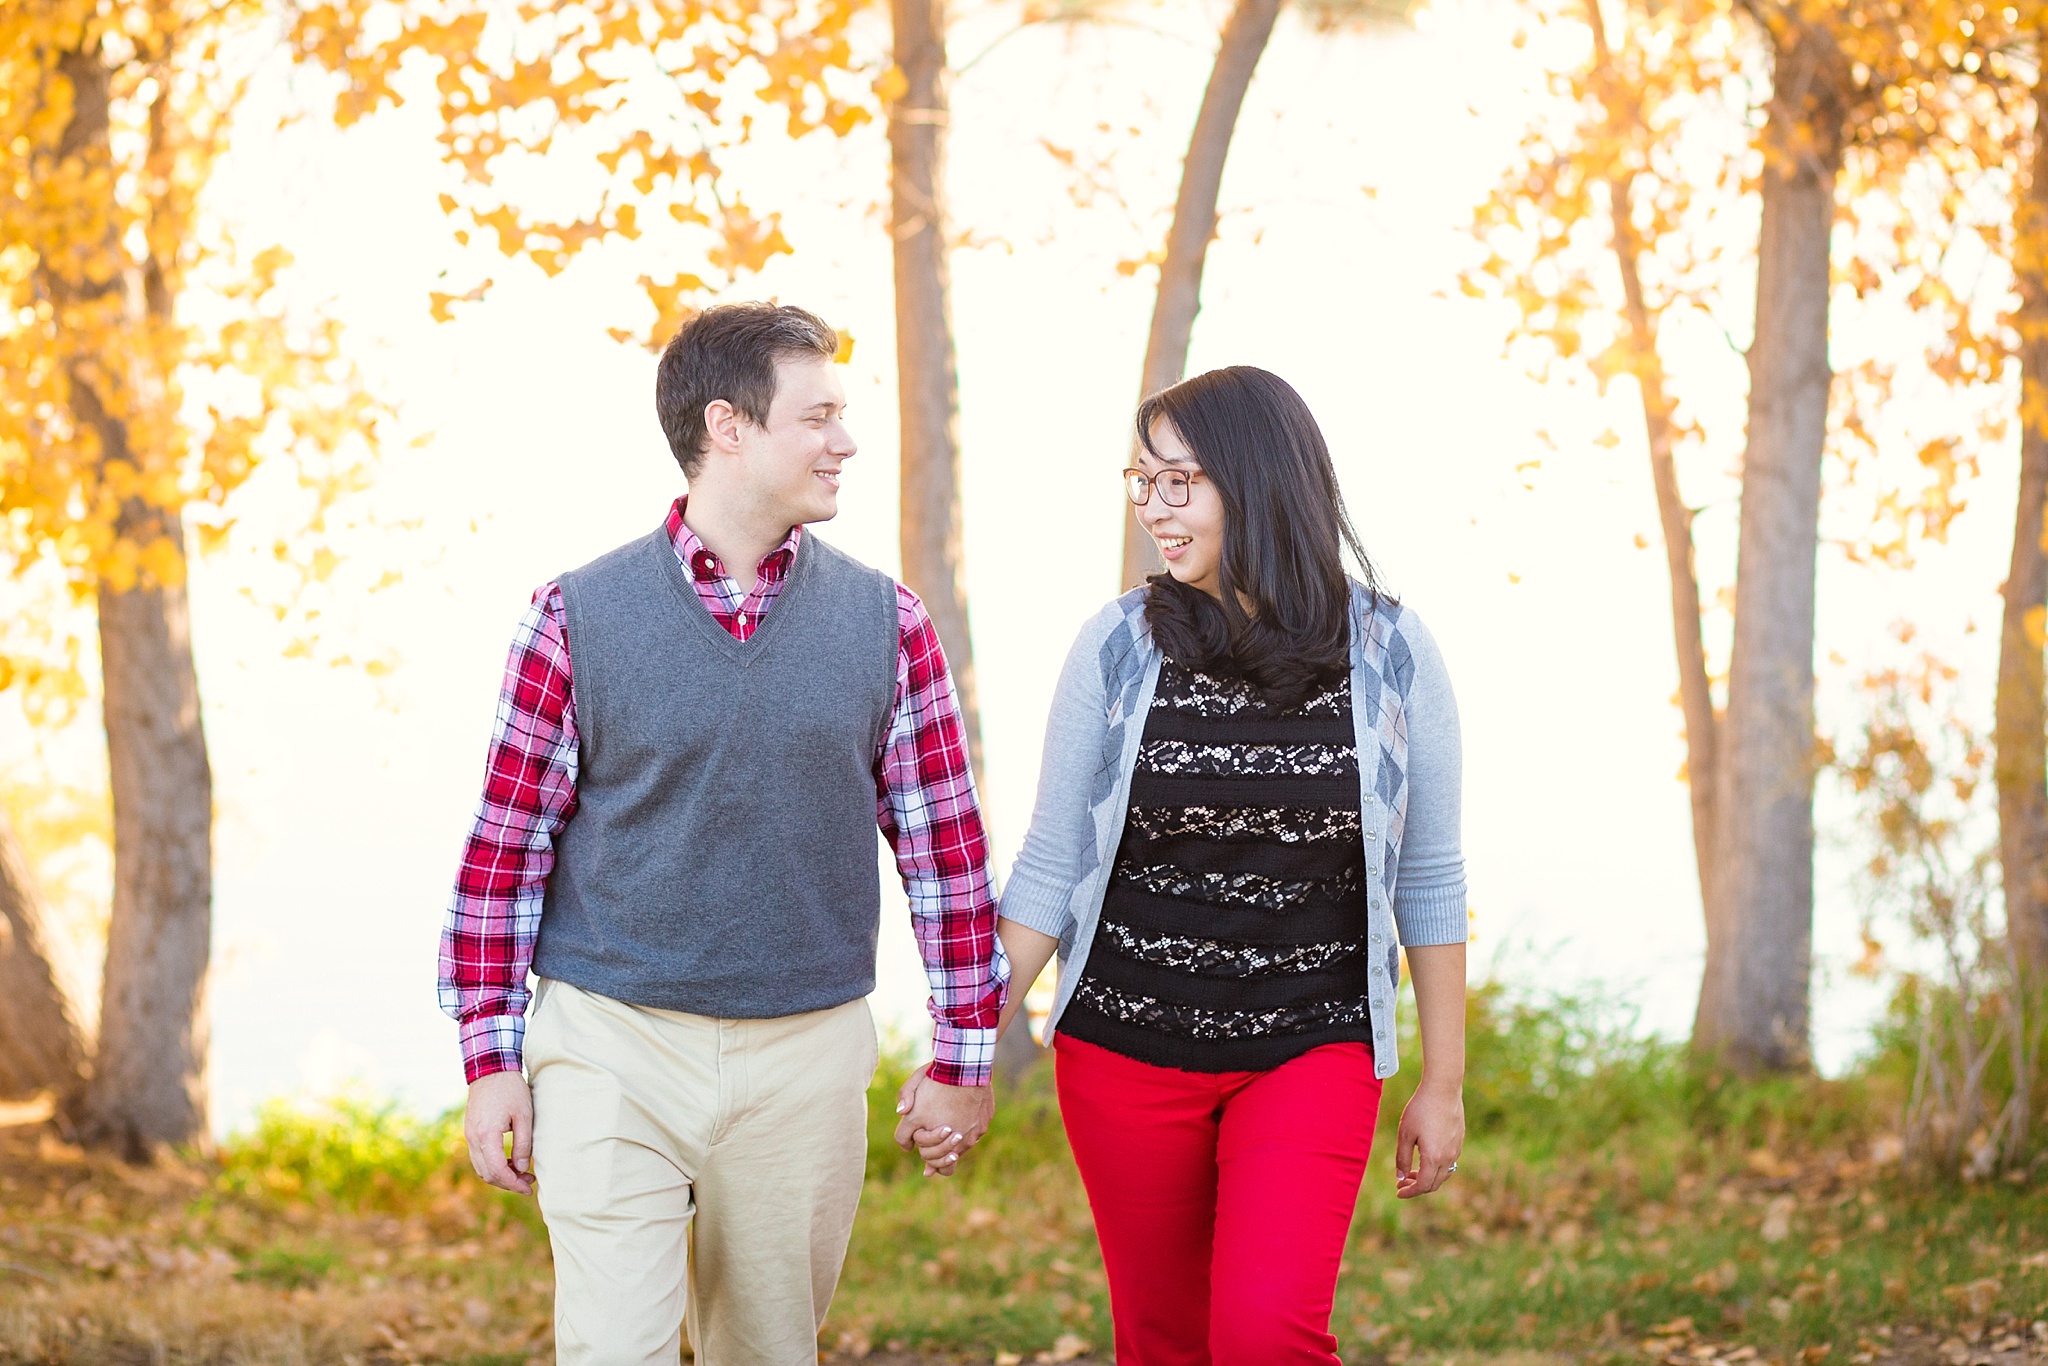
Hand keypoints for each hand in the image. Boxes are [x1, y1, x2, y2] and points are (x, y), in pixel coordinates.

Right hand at [465, 1070, 534, 1194]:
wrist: (490, 1069)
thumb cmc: (511, 1090)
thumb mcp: (524, 1115)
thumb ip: (523, 1143)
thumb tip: (522, 1168)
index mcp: (487, 1135)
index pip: (497, 1171)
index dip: (513, 1184)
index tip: (529, 1188)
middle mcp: (473, 1139)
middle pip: (487, 1174)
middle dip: (508, 1183)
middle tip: (529, 1181)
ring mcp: (469, 1136)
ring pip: (481, 1168)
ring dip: (500, 1175)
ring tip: (522, 1172)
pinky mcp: (470, 1132)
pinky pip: (479, 1157)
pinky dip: (493, 1165)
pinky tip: (509, 1161)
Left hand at [893, 1064, 993, 1177]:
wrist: (967, 1068)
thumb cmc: (939, 1076)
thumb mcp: (914, 1082)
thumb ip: (904, 1099)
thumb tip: (901, 1112)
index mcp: (923, 1129)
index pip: (911, 1146)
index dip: (909, 1141)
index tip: (912, 1140)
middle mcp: (945, 1139)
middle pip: (934, 1160)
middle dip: (930, 1155)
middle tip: (929, 1152)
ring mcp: (966, 1136)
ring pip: (955, 1153)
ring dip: (949, 1148)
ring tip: (947, 1139)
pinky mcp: (981, 1129)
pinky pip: (971, 1138)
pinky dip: (965, 1133)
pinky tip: (963, 1122)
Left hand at [1394, 1080, 1463, 1199]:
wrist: (1443, 1089)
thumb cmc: (1420, 1109)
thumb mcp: (1405, 1134)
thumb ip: (1401, 1158)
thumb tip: (1400, 1177)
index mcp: (1433, 1158)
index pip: (1422, 1185)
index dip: (1409, 1192)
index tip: (1398, 1192)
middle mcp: (1448, 1157)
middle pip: (1433, 1183)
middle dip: (1416, 1187)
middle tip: (1401, 1182)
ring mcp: (1456, 1150)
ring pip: (1442, 1174)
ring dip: (1427, 1177)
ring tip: (1411, 1172)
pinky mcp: (1459, 1141)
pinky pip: (1449, 1163)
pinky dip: (1435, 1167)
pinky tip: (1425, 1158)